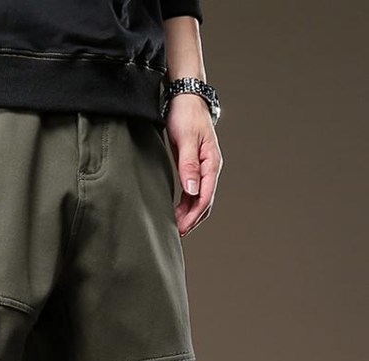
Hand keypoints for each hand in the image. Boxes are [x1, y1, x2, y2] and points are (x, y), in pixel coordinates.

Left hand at [165, 94, 222, 236]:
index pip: (205, 196)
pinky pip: (192, 192)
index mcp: (211, 163)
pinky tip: (176, 213)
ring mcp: (202, 169)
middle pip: (204, 202)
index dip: (194, 216)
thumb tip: (193, 190)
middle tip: (178, 235)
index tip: (182, 229)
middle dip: (193, 220)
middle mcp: (210, 168)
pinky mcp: (193, 167)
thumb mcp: (185, 139)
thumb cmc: (186, 115)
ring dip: (189, 215)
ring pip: (198, 199)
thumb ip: (189, 165)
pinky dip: (185, 205)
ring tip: (176, 229)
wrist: (185, 98)